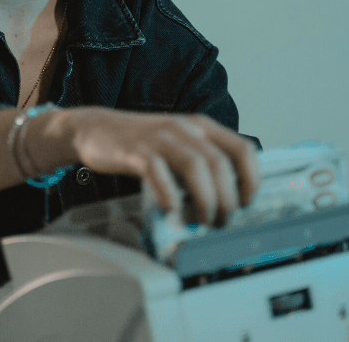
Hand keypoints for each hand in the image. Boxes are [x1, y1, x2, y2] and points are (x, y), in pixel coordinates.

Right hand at [41, 107, 258, 225]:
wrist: (96, 129)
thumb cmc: (144, 144)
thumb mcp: (181, 145)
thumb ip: (203, 163)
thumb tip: (229, 198)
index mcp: (203, 127)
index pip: (243, 149)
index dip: (251, 179)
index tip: (246, 203)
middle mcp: (186, 129)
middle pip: (220, 163)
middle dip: (227, 198)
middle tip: (222, 221)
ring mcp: (161, 138)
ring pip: (196, 166)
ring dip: (205, 199)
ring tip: (203, 221)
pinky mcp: (136, 150)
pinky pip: (157, 171)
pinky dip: (168, 193)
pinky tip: (171, 210)